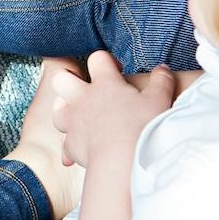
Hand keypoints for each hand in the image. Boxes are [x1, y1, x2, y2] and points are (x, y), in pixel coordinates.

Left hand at [52, 51, 174, 167]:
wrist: (122, 160)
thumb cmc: (142, 127)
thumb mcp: (159, 99)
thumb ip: (161, 81)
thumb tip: (162, 69)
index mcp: (105, 83)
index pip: (97, 59)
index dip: (105, 61)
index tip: (116, 71)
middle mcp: (83, 99)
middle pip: (61, 78)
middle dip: (69, 78)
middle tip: (85, 86)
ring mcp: (73, 122)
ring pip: (57, 109)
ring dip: (64, 110)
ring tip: (78, 114)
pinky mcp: (71, 145)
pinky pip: (64, 144)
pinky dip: (70, 146)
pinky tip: (77, 151)